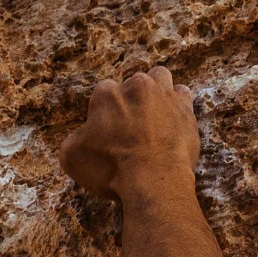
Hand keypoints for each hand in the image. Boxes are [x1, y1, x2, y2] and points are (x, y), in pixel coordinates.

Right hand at [58, 67, 200, 201]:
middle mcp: (136, 86)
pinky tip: (173, 119)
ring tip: (153, 112)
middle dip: (131, 99)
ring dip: (156, 90)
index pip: (102, 93)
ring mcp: (163, 95)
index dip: (103, 112)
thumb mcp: (72, 158)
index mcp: (106, 94)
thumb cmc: (110, 168)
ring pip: (160, 77)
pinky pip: (183, 94)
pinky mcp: (185, 108)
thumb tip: (81, 135)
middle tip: (131, 125)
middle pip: (132, 83)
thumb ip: (73, 138)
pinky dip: (177, 103)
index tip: (107, 131)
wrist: (153, 179)